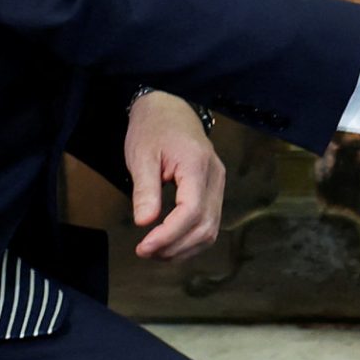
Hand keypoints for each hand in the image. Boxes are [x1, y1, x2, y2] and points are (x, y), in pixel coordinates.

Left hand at [127, 90, 226, 261]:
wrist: (170, 107)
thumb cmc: (154, 127)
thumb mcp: (142, 156)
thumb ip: (145, 189)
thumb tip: (144, 222)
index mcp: (197, 165)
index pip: (191, 211)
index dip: (169, 234)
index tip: (144, 246)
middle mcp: (215, 177)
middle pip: (205, 226)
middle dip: (175, 246)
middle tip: (144, 252)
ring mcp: (218, 185)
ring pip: (211, 230)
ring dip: (184, 248)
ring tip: (155, 252)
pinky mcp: (214, 191)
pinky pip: (209, 224)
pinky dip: (191, 240)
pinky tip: (170, 244)